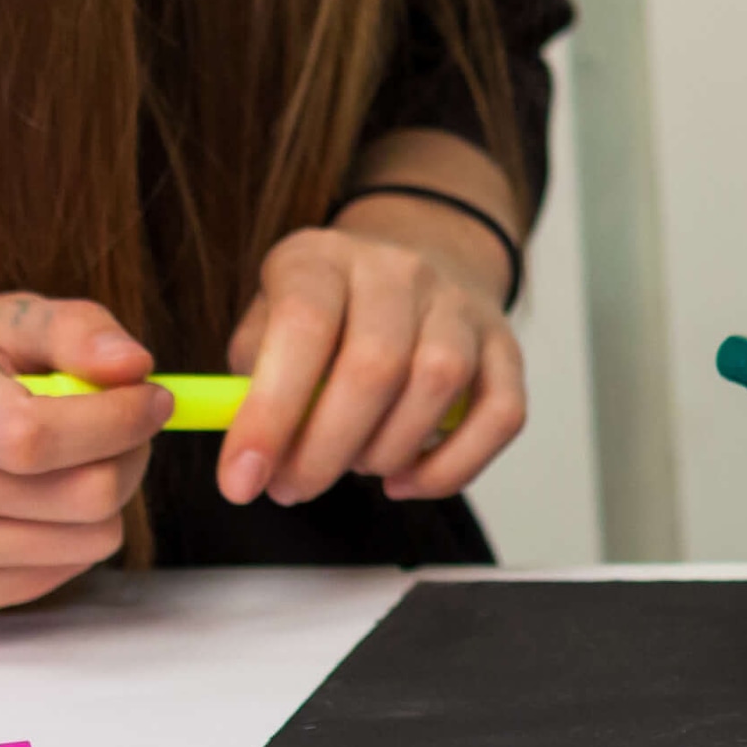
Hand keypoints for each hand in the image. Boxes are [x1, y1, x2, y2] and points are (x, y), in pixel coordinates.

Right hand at [0, 292, 174, 614]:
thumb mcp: (2, 316)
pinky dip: (74, 531)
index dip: (117, 420)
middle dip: (131, 453)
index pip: (36, 437)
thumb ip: (76, 329)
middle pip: (81, 496)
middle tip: (125, 423)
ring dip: (108, 496)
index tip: (153, 397)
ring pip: (88, 540)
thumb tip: (135, 366)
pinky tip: (37, 495)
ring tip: (74, 457)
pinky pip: (65, 571)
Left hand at [218, 217, 527, 506]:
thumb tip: (250, 460)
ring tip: (354, 466)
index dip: (270, 412)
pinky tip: (406, 479)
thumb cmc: (324, 318)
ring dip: (386, 452)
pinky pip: (500, 413)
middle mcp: (398, 269)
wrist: (414, 266)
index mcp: (323, 258)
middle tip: (292, 488)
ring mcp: (459, 303)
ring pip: (439, 381)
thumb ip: (249, 389)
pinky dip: (451, 467)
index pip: (303, 324)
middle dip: (324, 451)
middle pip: (375, 363)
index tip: (241, 481)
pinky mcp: (504, 344)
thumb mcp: (265, 328)